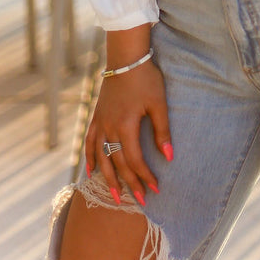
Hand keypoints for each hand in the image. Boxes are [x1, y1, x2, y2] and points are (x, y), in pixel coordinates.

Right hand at [85, 60, 171, 205]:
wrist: (126, 59)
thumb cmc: (146, 79)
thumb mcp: (159, 104)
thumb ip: (162, 131)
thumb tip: (169, 157)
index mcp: (125, 126)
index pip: (135, 160)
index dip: (145, 176)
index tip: (155, 188)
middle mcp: (109, 128)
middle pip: (118, 163)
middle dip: (129, 183)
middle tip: (140, 200)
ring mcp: (100, 123)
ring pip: (101, 157)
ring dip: (108, 178)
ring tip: (115, 197)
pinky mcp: (96, 117)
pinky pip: (89, 142)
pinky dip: (90, 158)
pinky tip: (91, 171)